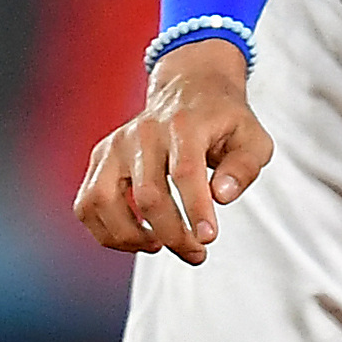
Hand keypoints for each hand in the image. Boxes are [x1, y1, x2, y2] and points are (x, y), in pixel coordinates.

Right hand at [77, 40, 272, 264]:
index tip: (207, 238)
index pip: (185, 171)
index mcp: (184, 125)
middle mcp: (144, 133)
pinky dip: (106, 231)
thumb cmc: (223, 120)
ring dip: (130, 237)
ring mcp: (116, 145)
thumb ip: (244, 167)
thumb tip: (222, 196)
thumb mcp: (253, 138)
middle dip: (173, 235)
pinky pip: (87, 204)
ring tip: (159, 244)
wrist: (189, 89)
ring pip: (103, 201)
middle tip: (196, 253)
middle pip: (148, 195)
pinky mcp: (101, 158)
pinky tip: (136, 237)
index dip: (195, 209)